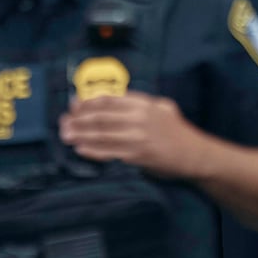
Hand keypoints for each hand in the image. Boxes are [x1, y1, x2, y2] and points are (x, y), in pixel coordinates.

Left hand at [59, 91, 206, 178]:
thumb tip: (112, 101)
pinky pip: (110, 152)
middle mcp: (140, 118)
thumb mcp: (163, 107)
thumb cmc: (177, 131)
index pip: (110, 100)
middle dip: (79, 119)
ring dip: (81, 134)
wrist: (194, 155)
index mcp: (144, 104)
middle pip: (102, 117)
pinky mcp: (137, 156)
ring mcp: (138, 138)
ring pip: (103, 134)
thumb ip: (141, 102)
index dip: (89, 102)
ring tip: (66, 135)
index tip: (73, 104)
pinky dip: (92, 150)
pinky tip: (80, 149)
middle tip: (63, 122)